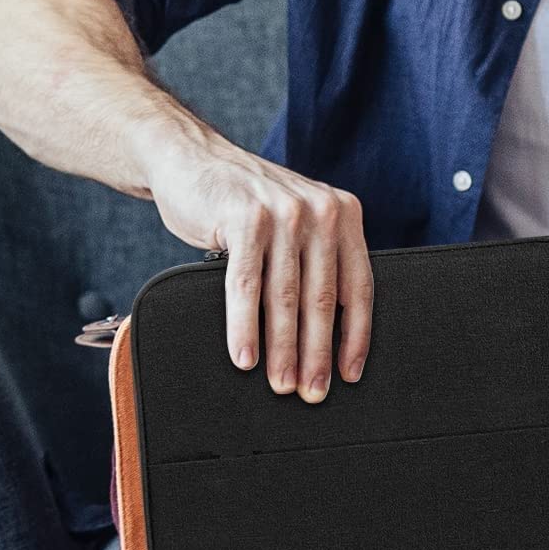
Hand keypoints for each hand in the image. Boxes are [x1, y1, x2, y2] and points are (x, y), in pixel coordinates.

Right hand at [145, 139, 372, 399]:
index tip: (350, 374)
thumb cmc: (244, 204)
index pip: (358, 287)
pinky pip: (246, 286)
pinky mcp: (245, 219)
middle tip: (313, 392)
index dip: (356, 337)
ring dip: (283, 349)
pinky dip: (245, 327)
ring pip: (286, 297)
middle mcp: (320, 211)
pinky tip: (245, 357)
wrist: (190, 157)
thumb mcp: (295, 223)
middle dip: (318, 354)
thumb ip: (318, 259)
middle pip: (323, 299)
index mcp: (343, 215)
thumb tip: (327, 337)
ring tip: (281, 384)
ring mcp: (283, 213)